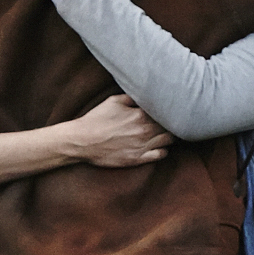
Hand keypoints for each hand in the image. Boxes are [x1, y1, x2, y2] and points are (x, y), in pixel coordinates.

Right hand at [56, 94, 170, 168]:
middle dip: (170, 123)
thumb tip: (144, 95)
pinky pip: (161, 155)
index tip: (168, 109)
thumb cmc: (96, 119)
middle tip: (169, 122)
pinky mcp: (138, 159)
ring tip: (165, 134)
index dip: (167, 110)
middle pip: (169, 126)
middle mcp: (145, 130)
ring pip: (169, 140)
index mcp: (140, 115)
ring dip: (169, 136)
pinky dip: (163, 150)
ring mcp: (143, 146)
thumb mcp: (113, 101)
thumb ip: (132, 98)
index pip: (164, 111)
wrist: (83, 141)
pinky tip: (159, 146)